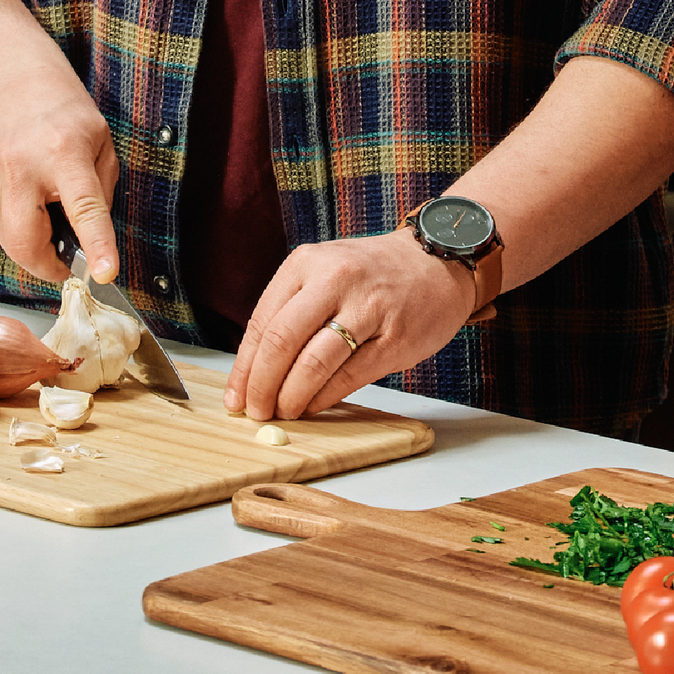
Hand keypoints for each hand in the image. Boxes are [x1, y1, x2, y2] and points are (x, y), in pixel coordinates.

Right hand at [0, 62, 119, 283]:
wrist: (9, 81)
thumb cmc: (60, 110)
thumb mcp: (100, 142)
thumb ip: (100, 193)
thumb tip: (91, 241)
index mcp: (63, 152)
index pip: (83, 207)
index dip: (96, 244)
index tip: (104, 273)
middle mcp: (20, 166)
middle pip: (25, 243)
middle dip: (46, 265)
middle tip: (64, 259)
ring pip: (8, 240)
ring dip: (31, 240)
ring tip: (42, 204)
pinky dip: (13, 224)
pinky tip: (22, 195)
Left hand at [225, 230, 477, 420]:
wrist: (438, 261)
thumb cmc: (373, 274)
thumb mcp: (325, 271)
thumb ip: (292, 310)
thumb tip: (255, 371)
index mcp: (307, 263)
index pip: (262, 323)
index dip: (244, 368)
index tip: (235, 397)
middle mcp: (335, 280)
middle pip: (281, 343)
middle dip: (262, 386)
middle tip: (256, 411)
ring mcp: (369, 308)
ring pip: (313, 364)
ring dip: (291, 397)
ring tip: (283, 412)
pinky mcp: (396, 338)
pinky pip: (349, 376)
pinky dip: (325, 398)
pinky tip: (314, 406)